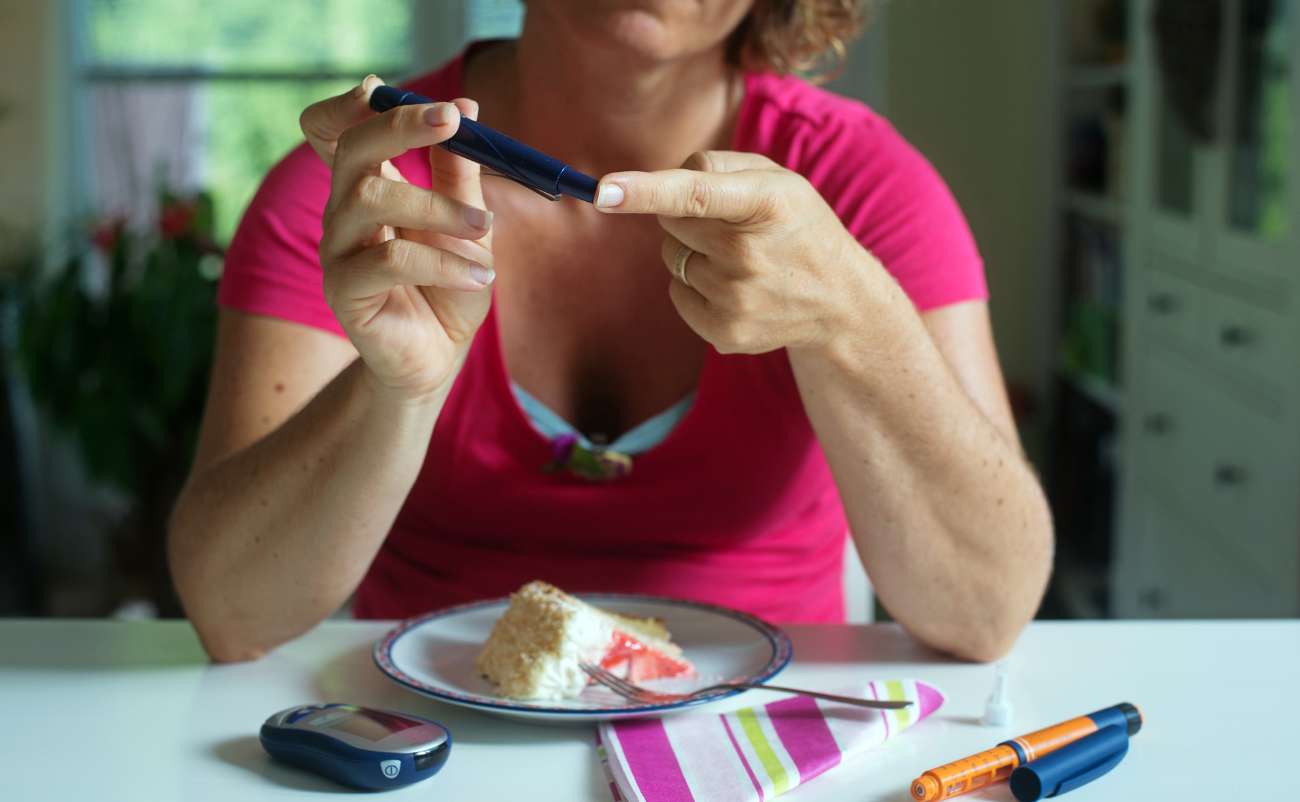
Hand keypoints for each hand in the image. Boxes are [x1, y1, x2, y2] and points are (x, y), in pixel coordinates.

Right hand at [300, 76, 494, 403]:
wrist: (439, 357)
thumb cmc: (449, 287)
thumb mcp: (467, 224)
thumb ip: (460, 173)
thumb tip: (466, 107)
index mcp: (367, 185)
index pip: (335, 127)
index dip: (361, 104)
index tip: (424, 100)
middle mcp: (344, 211)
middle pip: (350, 147)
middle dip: (401, 126)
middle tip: (454, 121)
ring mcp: (338, 250)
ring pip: (370, 199)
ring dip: (438, 207)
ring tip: (486, 230)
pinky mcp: (344, 291)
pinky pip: (389, 260)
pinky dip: (443, 262)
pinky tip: (480, 276)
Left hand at [594, 151, 885, 354]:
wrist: (839, 302)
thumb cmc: (796, 226)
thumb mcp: (775, 181)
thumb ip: (716, 168)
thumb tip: (660, 184)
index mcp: (767, 203)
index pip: (696, 194)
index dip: (645, 191)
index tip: (603, 190)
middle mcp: (749, 255)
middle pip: (671, 222)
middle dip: (687, 217)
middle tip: (732, 226)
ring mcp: (736, 299)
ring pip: (671, 258)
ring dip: (693, 252)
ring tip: (740, 258)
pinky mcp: (724, 332)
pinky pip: (676, 293)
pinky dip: (694, 285)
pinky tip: (734, 287)